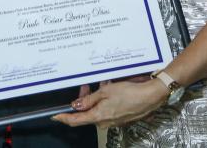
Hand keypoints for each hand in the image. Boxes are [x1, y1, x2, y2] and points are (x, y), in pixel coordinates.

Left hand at [52, 79, 168, 128]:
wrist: (150, 96)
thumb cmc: (129, 92)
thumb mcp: (106, 91)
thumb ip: (89, 99)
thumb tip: (76, 105)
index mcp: (98, 117)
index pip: (75, 121)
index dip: (64, 118)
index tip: (55, 116)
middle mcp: (104, 122)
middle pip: (86, 113)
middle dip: (83, 100)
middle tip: (85, 86)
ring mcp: (112, 121)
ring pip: (97, 110)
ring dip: (95, 98)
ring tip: (101, 84)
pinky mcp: (120, 117)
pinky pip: (107, 109)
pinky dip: (105, 100)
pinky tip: (110, 89)